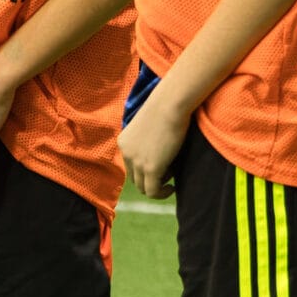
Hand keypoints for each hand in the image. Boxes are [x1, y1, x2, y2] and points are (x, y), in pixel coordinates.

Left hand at [119, 81, 187, 198]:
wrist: (171, 102)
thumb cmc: (167, 106)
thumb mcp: (151, 124)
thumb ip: (149, 137)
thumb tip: (160, 150)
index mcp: (124, 142)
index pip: (131, 165)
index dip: (145, 170)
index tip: (162, 166)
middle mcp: (126, 153)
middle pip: (135, 178)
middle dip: (151, 180)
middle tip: (168, 173)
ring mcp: (136, 162)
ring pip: (143, 187)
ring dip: (157, 187)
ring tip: (171, 181)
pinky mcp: (150, 168)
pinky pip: (152, 192)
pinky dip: (162, 194)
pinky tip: (172, 189)